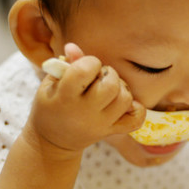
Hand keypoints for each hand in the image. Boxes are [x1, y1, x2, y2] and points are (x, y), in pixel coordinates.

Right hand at [26, 43, 145, 153]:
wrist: (52, 141)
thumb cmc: (51, 106)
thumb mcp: (51, 84)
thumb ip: (65, 65)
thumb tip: (73, 47)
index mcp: (64, 97)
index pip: (84, 70)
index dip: (90, 62)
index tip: (85, 66)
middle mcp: (84, 112)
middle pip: (111, 85)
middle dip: (109, 74)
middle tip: (99, 77)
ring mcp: (100, 124)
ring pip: (125, 99)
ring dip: (121, 89)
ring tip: (109, 90)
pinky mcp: (111, 132)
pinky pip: (135, 121)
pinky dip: (137, 110)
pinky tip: (125, 104)